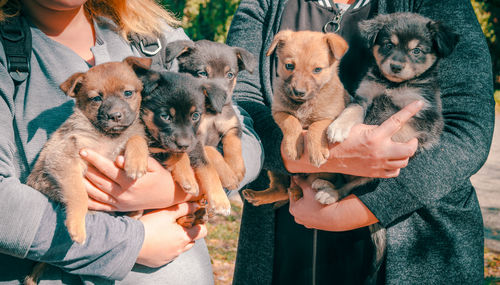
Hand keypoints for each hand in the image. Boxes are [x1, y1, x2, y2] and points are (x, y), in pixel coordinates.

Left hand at [80, 149, 195, 211]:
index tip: (83, 150)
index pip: (108, 168)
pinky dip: (89, 201)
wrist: (170, 197)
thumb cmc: (161, 177)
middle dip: (86, 169)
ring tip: (74, 174)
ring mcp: (121, 203)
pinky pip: (100, 206)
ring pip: (97, 194)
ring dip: (84, 184)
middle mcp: (124, 194)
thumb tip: (117, 158)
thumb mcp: (153, 166)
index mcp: (132, 182)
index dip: (95, 159)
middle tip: (75, 159)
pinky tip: (80, 194)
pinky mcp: (120, 209)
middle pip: (99, 181)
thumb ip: (136, 161)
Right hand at [137, 202, 207, 266]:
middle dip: (189, 232)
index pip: (202, 232)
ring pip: (180, 249)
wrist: (131, 242)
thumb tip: (197, 205)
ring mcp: (170, 257)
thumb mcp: (168, 213)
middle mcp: (179, 250)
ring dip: (178, 241)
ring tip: (167, 232)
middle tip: (179, 224)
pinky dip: (167, 248)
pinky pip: (168, 255)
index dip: (200, 224)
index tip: (194, 219)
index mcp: (184, 237)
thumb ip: (185, 208)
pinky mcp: (160, 262)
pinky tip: (158, 241)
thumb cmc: (150, 225)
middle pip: (192, 241)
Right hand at [283, 100, 422, 176]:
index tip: (420, 104)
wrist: (329, 157)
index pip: (398, 121)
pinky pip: (394, 172)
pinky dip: (396, 166)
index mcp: (375, 135)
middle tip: (411, 139)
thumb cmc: (341, 139)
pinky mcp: (375, 173)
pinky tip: (391, 160)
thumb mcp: (358, 127)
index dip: (410, 111)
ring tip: (400, 149)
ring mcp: (378, 164)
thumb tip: (388, 130)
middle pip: (409, 149)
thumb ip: (375, 129)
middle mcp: (380, 151)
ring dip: (405, 155)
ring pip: (403, 162)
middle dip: (413, 143)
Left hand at [288, 176, 377, 231]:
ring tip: (313, 193)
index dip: (295, 184)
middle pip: (297, 201)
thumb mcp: (309, 189)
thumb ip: (301, 182)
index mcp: (293, 209)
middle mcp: (297, 217)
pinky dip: (313, 208)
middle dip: (301, 193)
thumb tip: (295, 176)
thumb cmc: (320, 203)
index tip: (297, 177)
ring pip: (304, 208)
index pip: (292, 192)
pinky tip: (318, 203)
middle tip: (306, 184)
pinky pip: (311, 214)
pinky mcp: (314, 225)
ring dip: (307, 201)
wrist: (335, 217)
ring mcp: (306, 222)